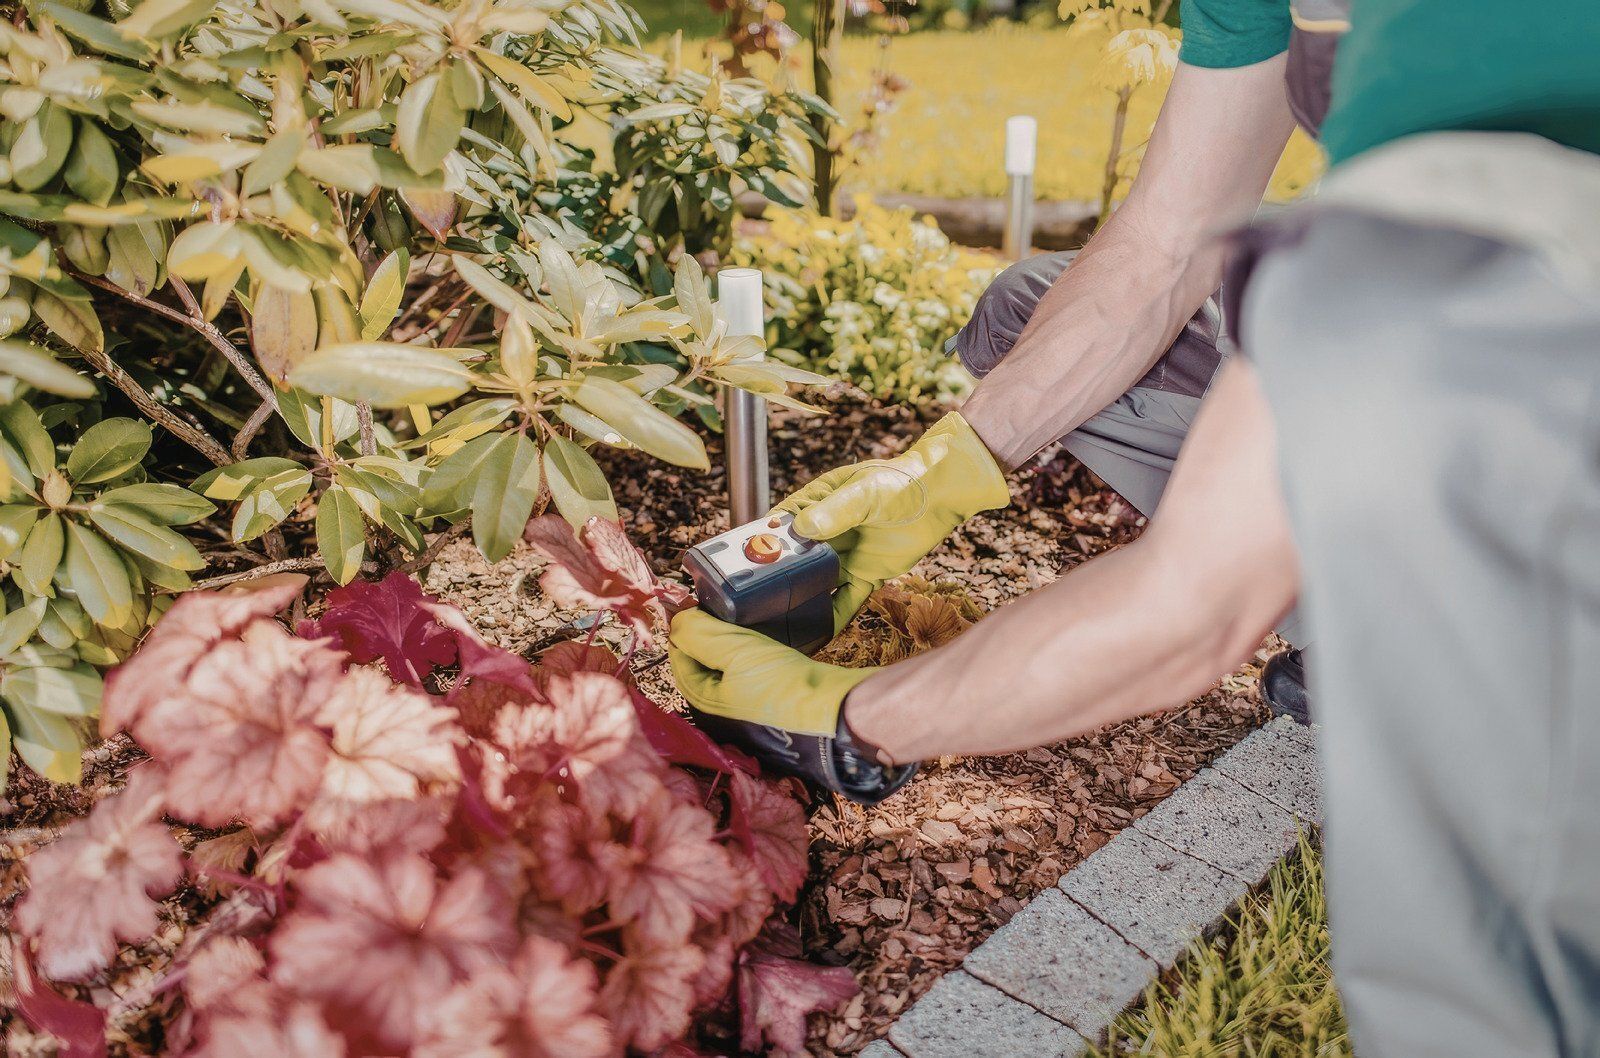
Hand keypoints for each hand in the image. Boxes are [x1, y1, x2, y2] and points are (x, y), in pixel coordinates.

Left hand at [668, 608, 875, 735]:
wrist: (835, 707)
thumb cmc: (783, 683)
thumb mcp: (734, 651)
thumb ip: (698, 634)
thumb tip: (676, 621)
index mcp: (704, 703)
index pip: (679, 660)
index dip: (683, 629)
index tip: (693, 603)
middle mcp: (721, 711)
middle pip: (701, 664)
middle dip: (704, 636)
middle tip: (715, 608)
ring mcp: (746, 708)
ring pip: (725, 667)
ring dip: (727, 643)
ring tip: (737, 620)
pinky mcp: (770, 701)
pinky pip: (747, 672)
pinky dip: (747, 653)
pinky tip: (759, 640)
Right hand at [776, 411, 1009, 629]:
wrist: (942, 496)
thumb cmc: (901, 481)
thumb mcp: (865, 492)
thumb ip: (835, 511)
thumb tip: (804, 529)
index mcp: (816, 503)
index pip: (781, 525)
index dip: (762, 543)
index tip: (743, 561)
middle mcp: (825, 533)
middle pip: (793, 559)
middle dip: (776, 578)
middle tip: (756, 600)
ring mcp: (844, 556)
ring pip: (814, 583)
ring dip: (800, 600)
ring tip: (778, 623)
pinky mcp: (865, 576)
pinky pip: (844, 601)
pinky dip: (831, 618)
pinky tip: (816, 636)